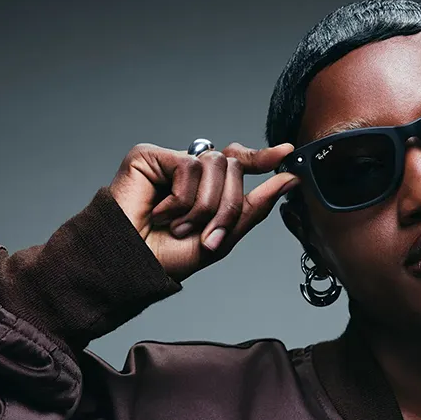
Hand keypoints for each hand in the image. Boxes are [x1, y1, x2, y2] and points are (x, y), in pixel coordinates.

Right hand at [109, 142, 298, 281]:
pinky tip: (160, 212)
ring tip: (177, 226)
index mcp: (204, 188)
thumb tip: (289, 179)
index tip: (286, 154)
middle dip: (227, 207)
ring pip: (215, 166)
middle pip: (233, 168)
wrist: (131, 265)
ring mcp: (169, 162)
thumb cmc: (167, 257)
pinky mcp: (149, 156)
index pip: (237, 164)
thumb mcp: (222, 237)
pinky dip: (181, 199)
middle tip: (207, 236)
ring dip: (203, 207)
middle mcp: (188, 172)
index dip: (261, 158)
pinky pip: (189, 167)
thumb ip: (254, 207)